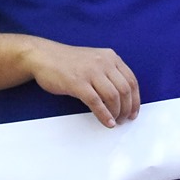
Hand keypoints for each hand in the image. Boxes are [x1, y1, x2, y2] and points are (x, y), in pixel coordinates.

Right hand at [21, 39, 139, 126]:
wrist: (43, 56)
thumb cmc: (68, 62)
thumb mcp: (94, 61)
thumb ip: (108, 73)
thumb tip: (122, 97)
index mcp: (110, 57)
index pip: (131, 80)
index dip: (136, 99)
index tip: (134, 112)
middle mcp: (103, 62)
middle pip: (124, 90)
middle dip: (128, 108)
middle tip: (125, 120)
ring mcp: (90, 72)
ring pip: (113, 96)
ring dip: (117, 113)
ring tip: (116, 122)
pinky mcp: (77, 82)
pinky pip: (96, 102)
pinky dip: (104, 115)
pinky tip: (107, 122)